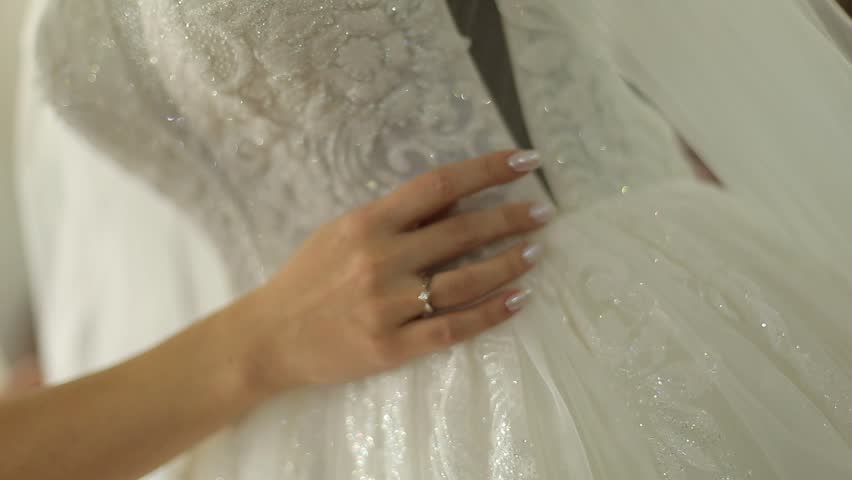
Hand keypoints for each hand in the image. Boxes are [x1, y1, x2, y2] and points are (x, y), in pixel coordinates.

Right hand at [239, 150, 553, 393]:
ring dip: (508, 264)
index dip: (487, 169)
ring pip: (464, 282)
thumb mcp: (344, 232)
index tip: (525, 161)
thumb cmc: (308, 277)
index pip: (440, 186)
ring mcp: (388, 306)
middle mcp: (381, 260)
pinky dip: (491, 313)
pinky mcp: (392, 346)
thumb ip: (398, 217)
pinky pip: (453, 328)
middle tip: (545, 212)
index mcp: (369, 223)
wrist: (271, 337)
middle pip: (461, 232)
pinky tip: (518, 299)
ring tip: (536, 253)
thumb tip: (458, 197)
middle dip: (510, 218)